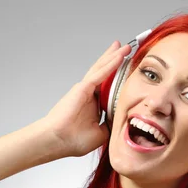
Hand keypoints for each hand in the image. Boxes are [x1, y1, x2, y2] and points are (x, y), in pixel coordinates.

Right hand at [43, 41, 131, 156]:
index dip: (118, 78)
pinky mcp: (83, 88)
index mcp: (93, 105)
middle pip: (105, 73)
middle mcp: (89, 95)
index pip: (108, 88)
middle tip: (126, 49)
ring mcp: (85, 89)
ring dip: (114, 56)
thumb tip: (121, 121)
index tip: (129, 72)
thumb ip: (110, 125)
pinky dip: (111, 64)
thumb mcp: (100, 134)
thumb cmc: (72, 140)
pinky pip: (100, 73)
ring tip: (124, 46)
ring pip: (102, 69)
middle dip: (115, 60)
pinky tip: (120, 55)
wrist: (58, 141)